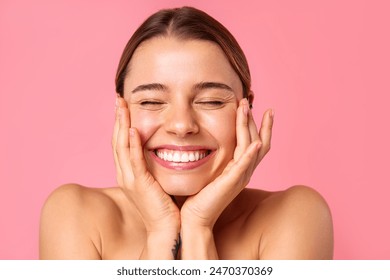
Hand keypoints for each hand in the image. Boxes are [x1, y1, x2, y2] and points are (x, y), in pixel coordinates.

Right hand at [112, 97, 179, 232]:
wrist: (168, 228)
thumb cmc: (167, 205)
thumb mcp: (159, 179)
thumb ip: (156, 164)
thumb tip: (165, 148)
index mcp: (129, 172)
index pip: (122, 143)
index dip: (121, 123)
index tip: (124, 106)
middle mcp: (125, 174)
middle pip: (117, 141)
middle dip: (118, 119)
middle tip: (119, 99)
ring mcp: (130, 179)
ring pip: (121, 147)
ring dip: (121, 125)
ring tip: (122, 106)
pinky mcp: (139, 185)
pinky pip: (134, 161)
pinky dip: (132, 145)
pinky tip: (132, 130)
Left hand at [181, 98, 273, 227]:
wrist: (194, 218)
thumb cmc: (198, 195)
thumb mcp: (209, 170)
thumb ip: (212, 156)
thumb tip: (204, 139)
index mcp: (239, 168)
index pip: (255, 142)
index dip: (257, 124)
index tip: (254, 106)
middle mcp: (244, 171)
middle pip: (258, 141)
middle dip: (255, 119)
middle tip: (249, 99)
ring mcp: (240, 177)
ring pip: (252, 147)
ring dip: (250, 126)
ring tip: (245, 107)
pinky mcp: (231, 183)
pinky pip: (245, 166)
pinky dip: (252, 154)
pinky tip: (255, 141)